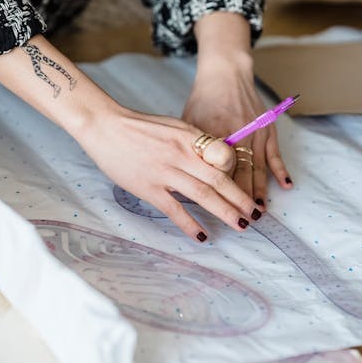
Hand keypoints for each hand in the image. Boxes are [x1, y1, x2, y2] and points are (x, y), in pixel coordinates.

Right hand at [76, 106, 263, 241]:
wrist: (105, 126)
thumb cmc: (138, 127)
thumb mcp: (172, 127)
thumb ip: (193, 142)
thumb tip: (213, 158)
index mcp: (189, 137)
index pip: (224, 155)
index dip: (240, 173)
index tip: (250, 186)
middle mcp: (182, 154)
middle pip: (219, 179)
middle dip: (241, 199)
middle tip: (256, 214)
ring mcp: (165, 171)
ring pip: (203, 194)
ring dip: (225, 212)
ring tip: (241, 225)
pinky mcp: (148, 187)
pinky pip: (174, 209)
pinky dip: (190, 224)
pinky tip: (203, 236)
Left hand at [183, 54, 291, 203]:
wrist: (226, 74)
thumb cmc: (203, 100)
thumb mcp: (189, 123)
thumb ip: (191, 149)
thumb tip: (186, 177)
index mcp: (215, 135)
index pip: (217, 170)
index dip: (218, 192)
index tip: (217, 210)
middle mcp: (237, 134)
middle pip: (240, 173)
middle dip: (240, 199)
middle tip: (241, 221)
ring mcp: (255, 132)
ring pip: (258, 167)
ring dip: (259, 191)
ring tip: (258, 212)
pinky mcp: (268, 128)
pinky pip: (276, 153)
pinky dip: (281, 171)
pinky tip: (286, 186)